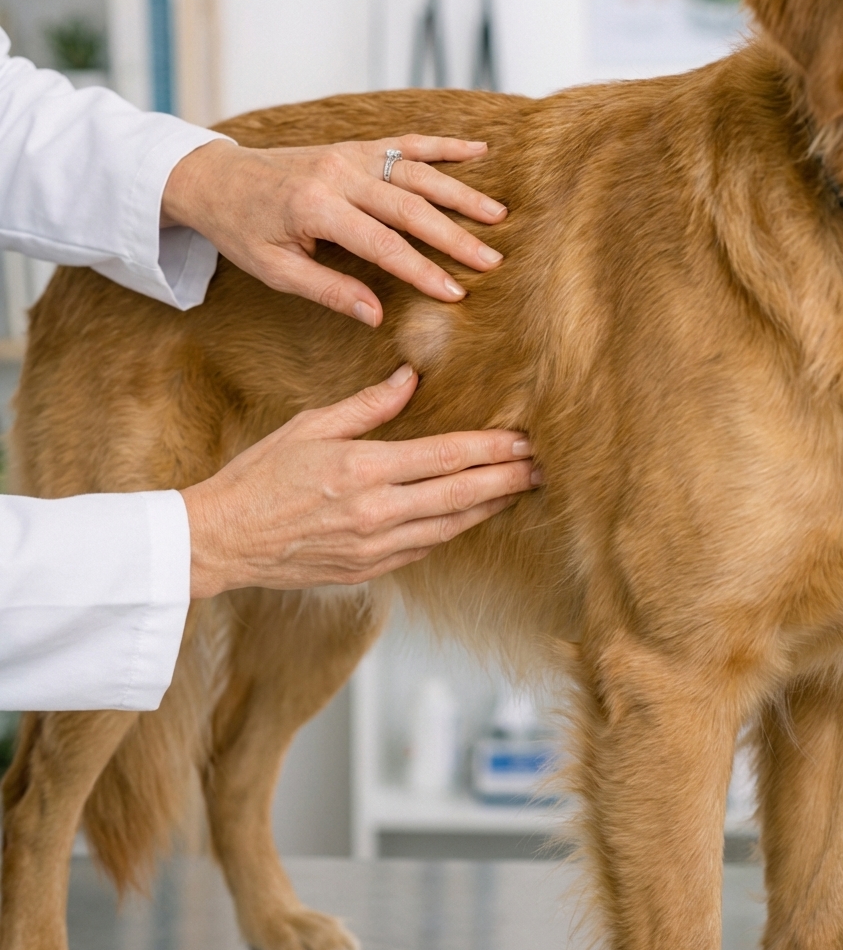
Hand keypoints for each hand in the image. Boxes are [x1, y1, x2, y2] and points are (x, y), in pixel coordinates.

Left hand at [161, 134, 506, 325]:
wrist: (216, 177)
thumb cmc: (242, 230)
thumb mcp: (274, 270)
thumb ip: (328, 291)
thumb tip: (376, 315)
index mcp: (315, 208)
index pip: (382, 244)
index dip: (421, 271)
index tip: (455, 294)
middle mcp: (337, 173)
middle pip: (409, 206)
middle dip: (454, 236)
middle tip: (492, 261)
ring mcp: (349, 154)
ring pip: (417, 172)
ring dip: (460, 192)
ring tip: (498, 216)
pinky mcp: (355, 145)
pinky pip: (406, 142)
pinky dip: (444, 145)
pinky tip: (480, 149)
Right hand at [183, 364, 539, 596]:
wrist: (223, 539)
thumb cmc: (260, 476)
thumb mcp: (310, 426)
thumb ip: (367, 405)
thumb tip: (410, 378)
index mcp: (363, 469)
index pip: (446, 457)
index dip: (491, 449)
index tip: (522, 439)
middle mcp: (376, 513)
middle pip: (461, 495)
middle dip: (507, 480)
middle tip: (543, 467)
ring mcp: (374, 548)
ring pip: (450, 527)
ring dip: (489, 507)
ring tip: (519, 490)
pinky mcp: (368, 570)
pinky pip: (425, 548)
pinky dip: (453, 530)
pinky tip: (470, 516)